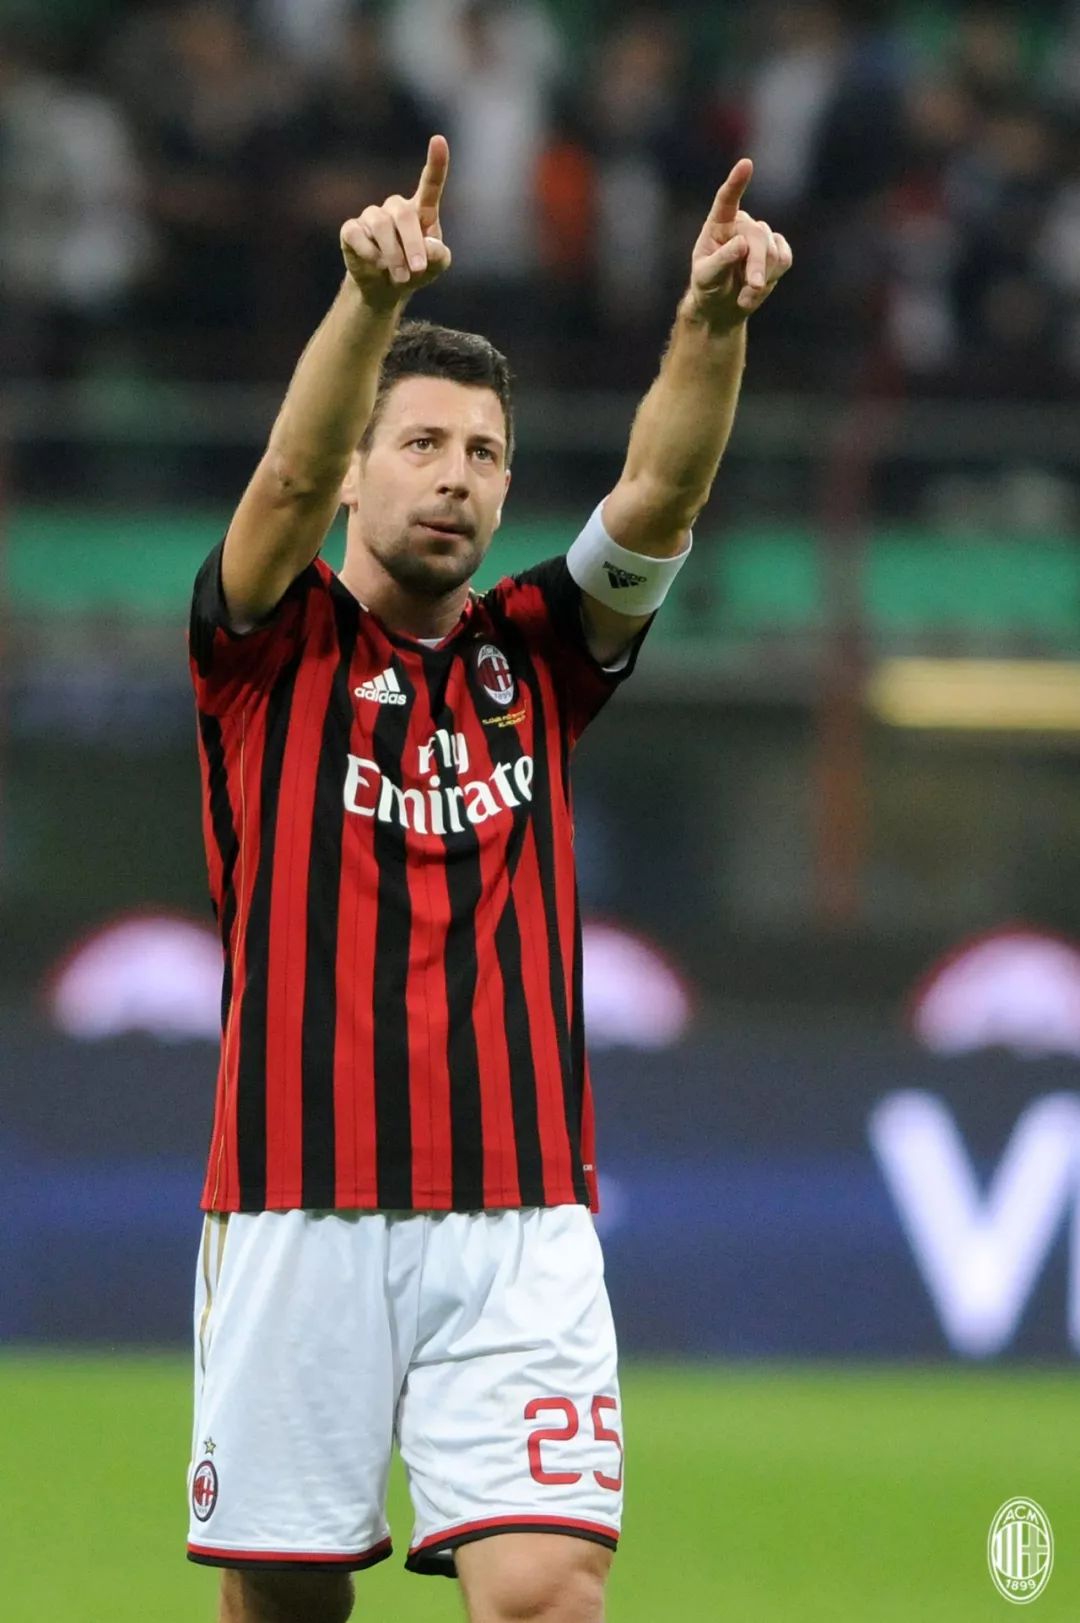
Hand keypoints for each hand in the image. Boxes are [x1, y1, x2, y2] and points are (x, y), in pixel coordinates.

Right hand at [340, 135, 452, 305]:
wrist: (384, 289)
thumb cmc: (414, 271)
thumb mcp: (436, 267)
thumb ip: (439, 255)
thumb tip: (428, 246)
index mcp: (421, 211)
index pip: (430, 183)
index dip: (436, 162)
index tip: (439, 140)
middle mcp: (395, 208)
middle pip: (404, 214)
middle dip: (413, 244)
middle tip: (418, 269)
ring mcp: (372, 217)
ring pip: (380, 225)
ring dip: (392, 254)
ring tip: (400, 277)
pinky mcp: (351, 230)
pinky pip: (357, 235)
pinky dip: (369, 254)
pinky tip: (376, 265)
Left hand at [686, 158, 791, 329]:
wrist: (722, 305)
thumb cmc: (708, 287)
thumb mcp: (706, 278)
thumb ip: (720, 261)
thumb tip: (741, 243)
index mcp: (719, 224)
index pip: (727, 200)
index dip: (736, 182)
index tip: (746, 164)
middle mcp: (742, 224)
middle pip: (758, 235)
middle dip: (756, 263)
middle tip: (754, 287)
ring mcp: (761, 236)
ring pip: (773, 250)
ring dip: (762, 277)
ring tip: (745, 296)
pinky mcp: (777, 250)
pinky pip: (784, 259)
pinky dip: (773, 277)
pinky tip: (756, 290)